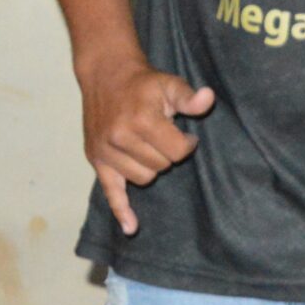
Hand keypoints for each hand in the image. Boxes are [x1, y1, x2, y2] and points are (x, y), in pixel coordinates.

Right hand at [79, 60, 215, 234]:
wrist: (106, 76)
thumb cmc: (144, 83)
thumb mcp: (170, 83)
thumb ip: (189, 97)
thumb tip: (207, 99)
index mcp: (141, 121)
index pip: (177, 152)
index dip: (186, 144)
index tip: (184, 134)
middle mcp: (120, 138)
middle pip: (160, 166)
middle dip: (167, 153)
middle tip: (162, 134)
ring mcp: (106, 152)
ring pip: (142, 178)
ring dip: (150, 166)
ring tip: (147, 145)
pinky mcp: (96, 161)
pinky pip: (110, 192)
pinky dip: (121, 211)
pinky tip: (131, 228)